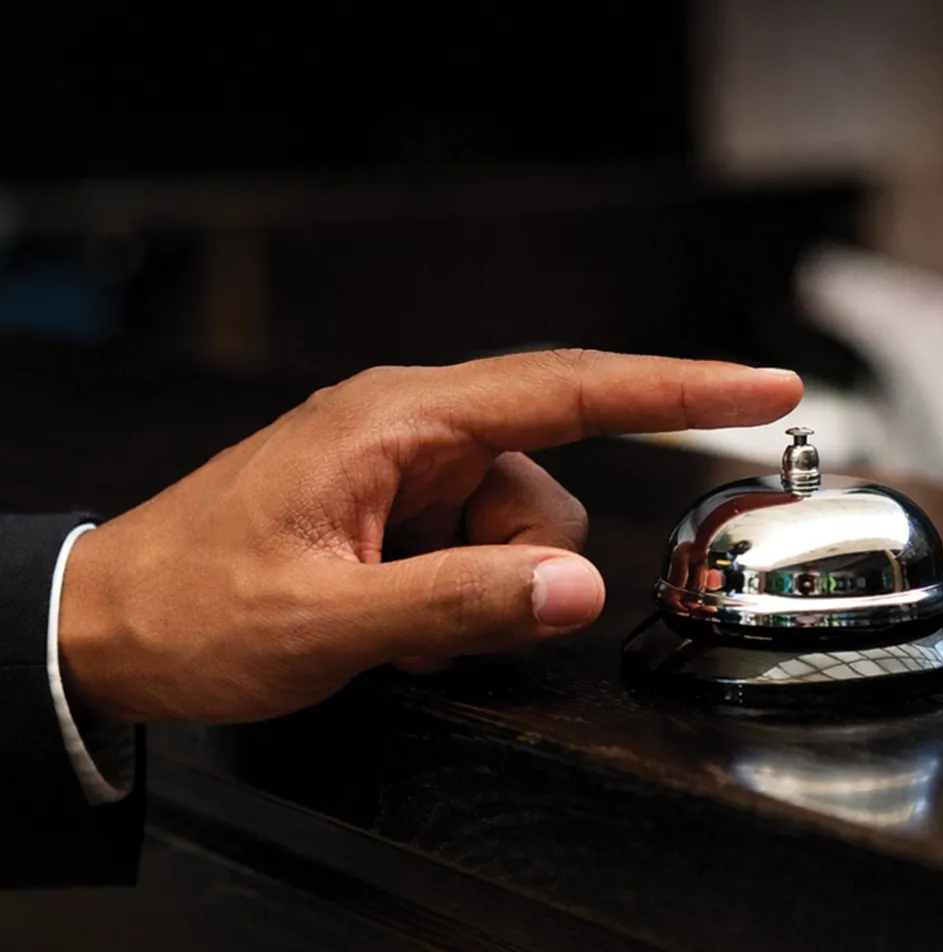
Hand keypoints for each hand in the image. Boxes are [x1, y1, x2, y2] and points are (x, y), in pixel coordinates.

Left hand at [60, 350, 801, 722]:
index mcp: (400, 418)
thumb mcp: (326, 620)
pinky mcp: (402, 504)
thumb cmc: (194, 605)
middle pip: (545, 488)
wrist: (112, 622)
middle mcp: (414, 426)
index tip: (764, 386)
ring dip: (482, 590)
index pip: (570, 388)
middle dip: (519, 568)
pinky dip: (462, 592)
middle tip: (431, 619)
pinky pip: (482, 545)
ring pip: (520, 528)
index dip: (679, 388)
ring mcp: (409, 465)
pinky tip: (392, 613)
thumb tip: (579, 590)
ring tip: (393, 618)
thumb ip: (460, 601)